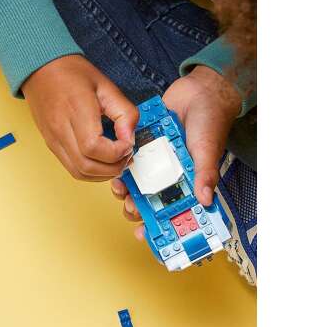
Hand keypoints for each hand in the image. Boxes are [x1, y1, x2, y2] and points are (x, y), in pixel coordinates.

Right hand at [21, 55, 137, 180]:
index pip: (94, 147)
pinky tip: (100, 159)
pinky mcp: (51, 144)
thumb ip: (124, 112)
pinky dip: (89, 170)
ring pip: (78, 173)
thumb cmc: (71, 73)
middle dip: (112, 168)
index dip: (116, 152)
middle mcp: (60, 129)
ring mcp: (53, 139)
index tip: (127, 143)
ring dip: (101, 174)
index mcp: (75, 110)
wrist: (41, 69)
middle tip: (125, 155)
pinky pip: (71, 167)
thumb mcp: (106, 85)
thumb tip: (130, 137)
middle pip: (87, 166)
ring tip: (114, 159)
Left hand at [109, 65, 240, 241]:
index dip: (162, 225)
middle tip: (130, 207)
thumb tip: (205, 200)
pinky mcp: (143, 144)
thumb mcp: (207, 149)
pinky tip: (116, 168)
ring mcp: (155, 160)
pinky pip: (129, 159)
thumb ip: (205, 174)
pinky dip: (122, 165)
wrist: (199, 91)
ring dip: (127, 189)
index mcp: (187, 181)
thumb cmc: (210, 122)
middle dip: (138, 208)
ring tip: (120, 188)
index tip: (148, 235)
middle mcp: (170, 175)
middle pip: (151, 200)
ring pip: (136, 183)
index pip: (175, 210)